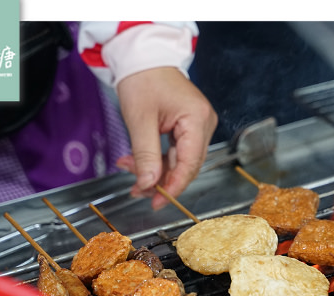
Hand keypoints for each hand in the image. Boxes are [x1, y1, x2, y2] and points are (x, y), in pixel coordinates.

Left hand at [114, 67, 216, 209]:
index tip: (157, 201)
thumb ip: (146, 155)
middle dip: (160, 180)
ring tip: (130, 170)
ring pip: (179, 161)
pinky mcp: (189, 126)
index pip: (190, 164)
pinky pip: (176, 151)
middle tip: (137, 190)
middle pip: (187, 165)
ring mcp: (198, 125)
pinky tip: (137, 161)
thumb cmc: (144, 79)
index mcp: (197, 119)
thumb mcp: (140, 120)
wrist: (144, 57)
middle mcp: (204, 124)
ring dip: (155, 170)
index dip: (174, 186)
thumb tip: (148, 185)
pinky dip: (157, 159)